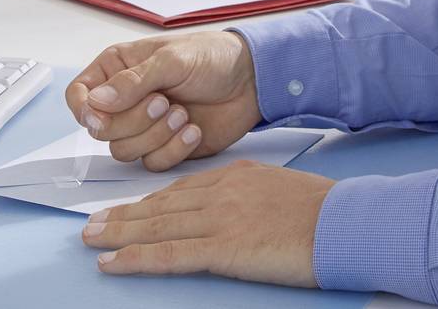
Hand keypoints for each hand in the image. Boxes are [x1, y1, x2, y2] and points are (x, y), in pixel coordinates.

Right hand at [64, 32, 262, 170]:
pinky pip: (151, 164)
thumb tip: (96, 102)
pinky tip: (193, 130)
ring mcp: (143, 127)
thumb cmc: (212, 57)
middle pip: (100, 129)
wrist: (252, 81)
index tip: (101, 115)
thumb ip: (132, 82)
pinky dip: (172, 150)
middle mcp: (125, 100)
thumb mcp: (172, 60)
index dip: (83, 109)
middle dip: (133, 121)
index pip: (78, 95)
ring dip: (154, 136)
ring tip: (183, 114)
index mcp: (117, 70)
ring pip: (123, 151)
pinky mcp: (164, 148)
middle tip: (164, 102)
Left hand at [81, 161, 333, 285]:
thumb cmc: (324, 212)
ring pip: (156, 226)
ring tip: (90, 239)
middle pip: (160, 205)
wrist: (346, 223)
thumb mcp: (280, 190)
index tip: (127, 208)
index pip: (180, 189)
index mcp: (235, 176)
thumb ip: (249, 196)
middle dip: (122, 215)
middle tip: (92, 222)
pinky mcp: (223, 247)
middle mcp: (220, 192)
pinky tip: (113, 262)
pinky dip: (135, 258)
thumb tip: (234, 211)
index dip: (148, 201)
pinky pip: (168, 254)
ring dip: (117, 233)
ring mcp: (219, 219)